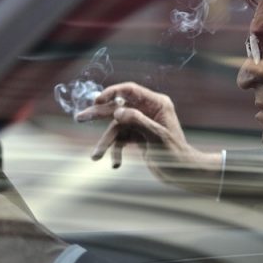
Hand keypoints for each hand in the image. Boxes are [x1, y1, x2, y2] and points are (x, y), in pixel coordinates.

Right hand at [75, 82, 221, 191]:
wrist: (182, 172)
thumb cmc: (175, 153)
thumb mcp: (157, 135)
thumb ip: (138, 121)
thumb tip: (117, 112)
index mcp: (156, 103)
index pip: (130, 91)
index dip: (112, 93)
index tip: (97, 101)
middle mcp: (147, 110)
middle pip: (118, 108)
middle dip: (99, 115)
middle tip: (79, 118)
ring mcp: (141, 123)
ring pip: (116, 128)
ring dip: (106, 142)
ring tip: (95, 156)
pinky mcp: (137, 136)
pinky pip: (121, 140)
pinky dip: (116, 151)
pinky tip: (116, 164)